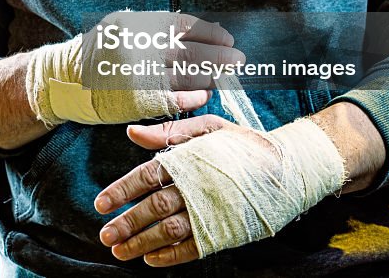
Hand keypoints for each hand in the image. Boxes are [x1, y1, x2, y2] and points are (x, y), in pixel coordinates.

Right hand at [25, 12, 243, 125]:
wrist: (64, 80)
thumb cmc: (100, 52)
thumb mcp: (124, 28)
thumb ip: (157, 29)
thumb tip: (205, 28)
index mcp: (136, 25)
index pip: (183, 25)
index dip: (209, 32)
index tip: (226, 38)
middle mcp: (137, 47)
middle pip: (190, 51)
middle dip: (218, 55)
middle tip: (238, 59)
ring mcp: (136, 74)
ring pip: (185, 75)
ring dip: (209, 76)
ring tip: (223, 77)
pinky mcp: (135, 99)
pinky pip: (172, 99)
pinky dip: (191, 96)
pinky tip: (202, 95)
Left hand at [94, 114, 345, 265]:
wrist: (288, 167)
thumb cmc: (243, 144)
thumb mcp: (207, 127)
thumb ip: (168, 132)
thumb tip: (131, 133)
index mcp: (188, 160)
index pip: (146, 176)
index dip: (122, 190)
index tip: (101, 204)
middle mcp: (196, 188)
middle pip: (154, 208)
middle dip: (127, 223)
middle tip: (105, 235)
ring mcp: (210, 212)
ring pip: (169, 231)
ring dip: (142, 243)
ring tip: (120, 252)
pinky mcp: (224, 231)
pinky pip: (193, 248)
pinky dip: (171, 256)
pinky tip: (152, 260)